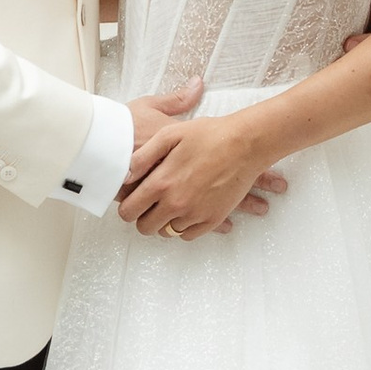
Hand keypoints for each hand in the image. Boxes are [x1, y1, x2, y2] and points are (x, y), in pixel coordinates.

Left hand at [119, 109, 283, 239]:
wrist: (245, 143)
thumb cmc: (208, 134)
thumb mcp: (169, 134)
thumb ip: (143, 157)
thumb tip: (125, 176)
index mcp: (161, 183)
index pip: (129, 212)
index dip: (127, 208)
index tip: (133, 202)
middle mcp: (176, 203)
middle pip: (145, 227)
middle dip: (144, 217)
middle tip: (150, 205)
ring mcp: (195, 214)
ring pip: (167, 232)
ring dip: (165, 221)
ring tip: (171, 204)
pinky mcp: (212, 219)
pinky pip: (189, 235)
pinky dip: (185, 226)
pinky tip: (187, 211)